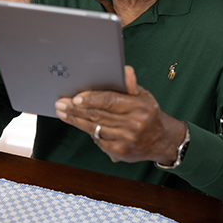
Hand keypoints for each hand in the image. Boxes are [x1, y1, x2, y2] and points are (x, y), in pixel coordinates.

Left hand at [55, 66, 186, 163]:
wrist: (161, 140)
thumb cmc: (148, 113)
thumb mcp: (143, 95)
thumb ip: (130, 84)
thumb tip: (124, 70)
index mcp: (139, 107)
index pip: (110, 101)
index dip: (91, 99)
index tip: (75, 97)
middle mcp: (134, 124)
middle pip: (98, 115)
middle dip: (76, 109)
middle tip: (61, 103)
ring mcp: (126, 140)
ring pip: (95, 128)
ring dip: (76, 120)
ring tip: (62, 112)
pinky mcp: (120, 152)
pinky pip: (98, 140)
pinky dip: (88, 131)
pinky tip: (77, 123)